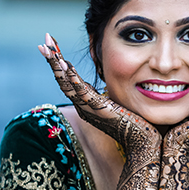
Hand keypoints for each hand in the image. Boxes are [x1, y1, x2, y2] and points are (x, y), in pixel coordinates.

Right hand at [39, 34, 160, 153]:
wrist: (145, 147)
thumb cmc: (139, 127)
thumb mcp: (122, 106)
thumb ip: (115, 96)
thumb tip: (119, 83)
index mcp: (88, 105)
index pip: (69, 81)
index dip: (59, 64)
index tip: (51, 46)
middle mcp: (85, 107)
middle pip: (63, 80)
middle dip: (53, 60)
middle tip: (43, 41)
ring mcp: (91, 110)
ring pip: (68, 85)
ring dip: (58, 66)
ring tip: (48, 49)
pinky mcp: (101, 112)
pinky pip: (84, 94)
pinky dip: (74, 80)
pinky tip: (67, 68)